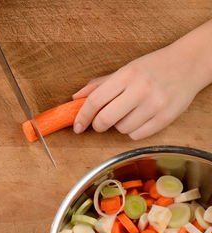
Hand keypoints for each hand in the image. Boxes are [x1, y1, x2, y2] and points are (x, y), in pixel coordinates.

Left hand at [72, 19, 211, 139]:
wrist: (188, 64)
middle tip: (99, 123)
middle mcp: (140, 90)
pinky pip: (137, 135)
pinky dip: (133, 131)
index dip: (82, 116)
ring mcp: (154, 104)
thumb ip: (99, 85)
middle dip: (97, 125)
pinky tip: (139, 118)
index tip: (77, 126)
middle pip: (105, 119)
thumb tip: (76, 98)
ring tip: (128, 113)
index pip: (95, 101)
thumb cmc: (152, 67)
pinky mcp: (166, 118)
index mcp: (126, 75)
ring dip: (119, 126)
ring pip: (122, 129)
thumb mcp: (125, 69)